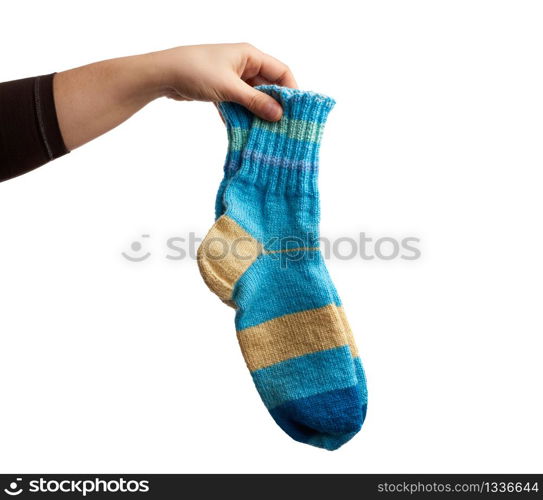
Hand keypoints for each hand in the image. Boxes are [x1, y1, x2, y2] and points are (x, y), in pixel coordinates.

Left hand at [152, 43, 296, 120]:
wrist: (163, 74)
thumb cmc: (196, 71)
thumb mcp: (229, 88)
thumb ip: (255, 101)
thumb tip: (279, 114)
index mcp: (250, 56)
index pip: (281, 72)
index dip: (291, 90)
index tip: (296, 112)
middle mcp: (244, 65)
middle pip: (268, 86)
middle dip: (274, 106)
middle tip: (282, 127)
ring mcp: (232, 78)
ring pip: (253, 98)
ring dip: (257, 113)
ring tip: (266, 132)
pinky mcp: (222, 90)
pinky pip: (239, 104)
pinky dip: (241, 116)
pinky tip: (244, 130)